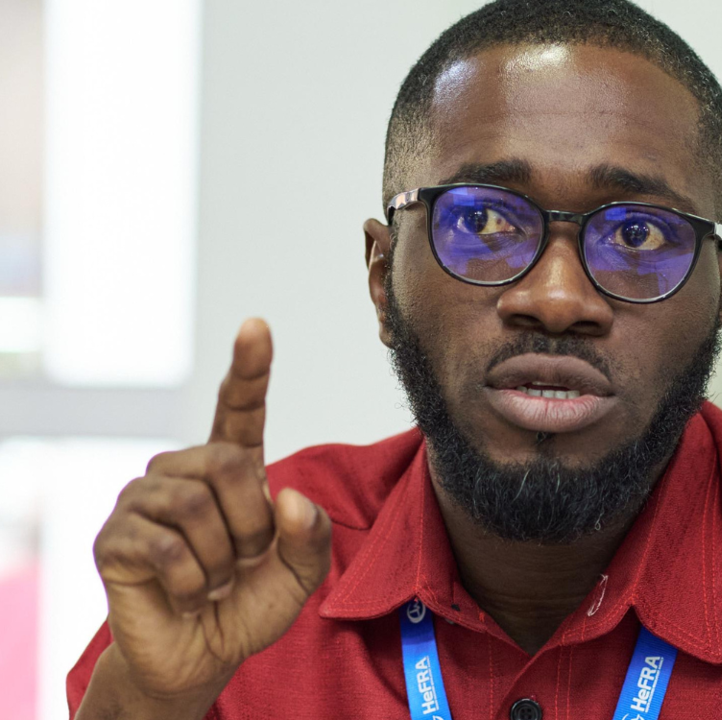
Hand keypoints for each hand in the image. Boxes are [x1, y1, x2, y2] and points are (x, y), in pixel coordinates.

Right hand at [92, 319, 331, 700]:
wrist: (202, 656)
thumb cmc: (250, 602)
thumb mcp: (300, 574)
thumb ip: (309, 536)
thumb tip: (288, 496)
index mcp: (231, 469)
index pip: (239, 409)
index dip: (249, 368)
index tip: (256, 326)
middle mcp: (183, 471)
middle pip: (228, 463)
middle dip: (251, 524)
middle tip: (244, 560)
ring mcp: (143, 500)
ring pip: (195, 504)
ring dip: (221, 559)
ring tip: (214, 578)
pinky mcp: (115, 537)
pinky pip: (167, 547)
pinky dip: (192, 583)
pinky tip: (188, 594)